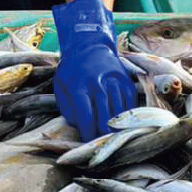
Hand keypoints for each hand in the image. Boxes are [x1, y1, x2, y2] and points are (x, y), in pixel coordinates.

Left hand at [52, 0, 136, 139]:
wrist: (90, 46)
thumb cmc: (72, 71)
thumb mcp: (61, 87)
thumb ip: (68, 108)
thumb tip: (80, 125)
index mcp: (79, 86)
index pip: (86, 116)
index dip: (88, 133)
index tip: (88, 142)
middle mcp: (98, 84)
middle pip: (104, 116)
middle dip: (102, 134)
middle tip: (101, 144)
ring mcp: (114, 82)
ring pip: (119, 111)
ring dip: (116, 127)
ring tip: (112, 137)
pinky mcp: (126, 82)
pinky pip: (129, 103)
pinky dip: (127, 116)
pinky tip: (122, 123)